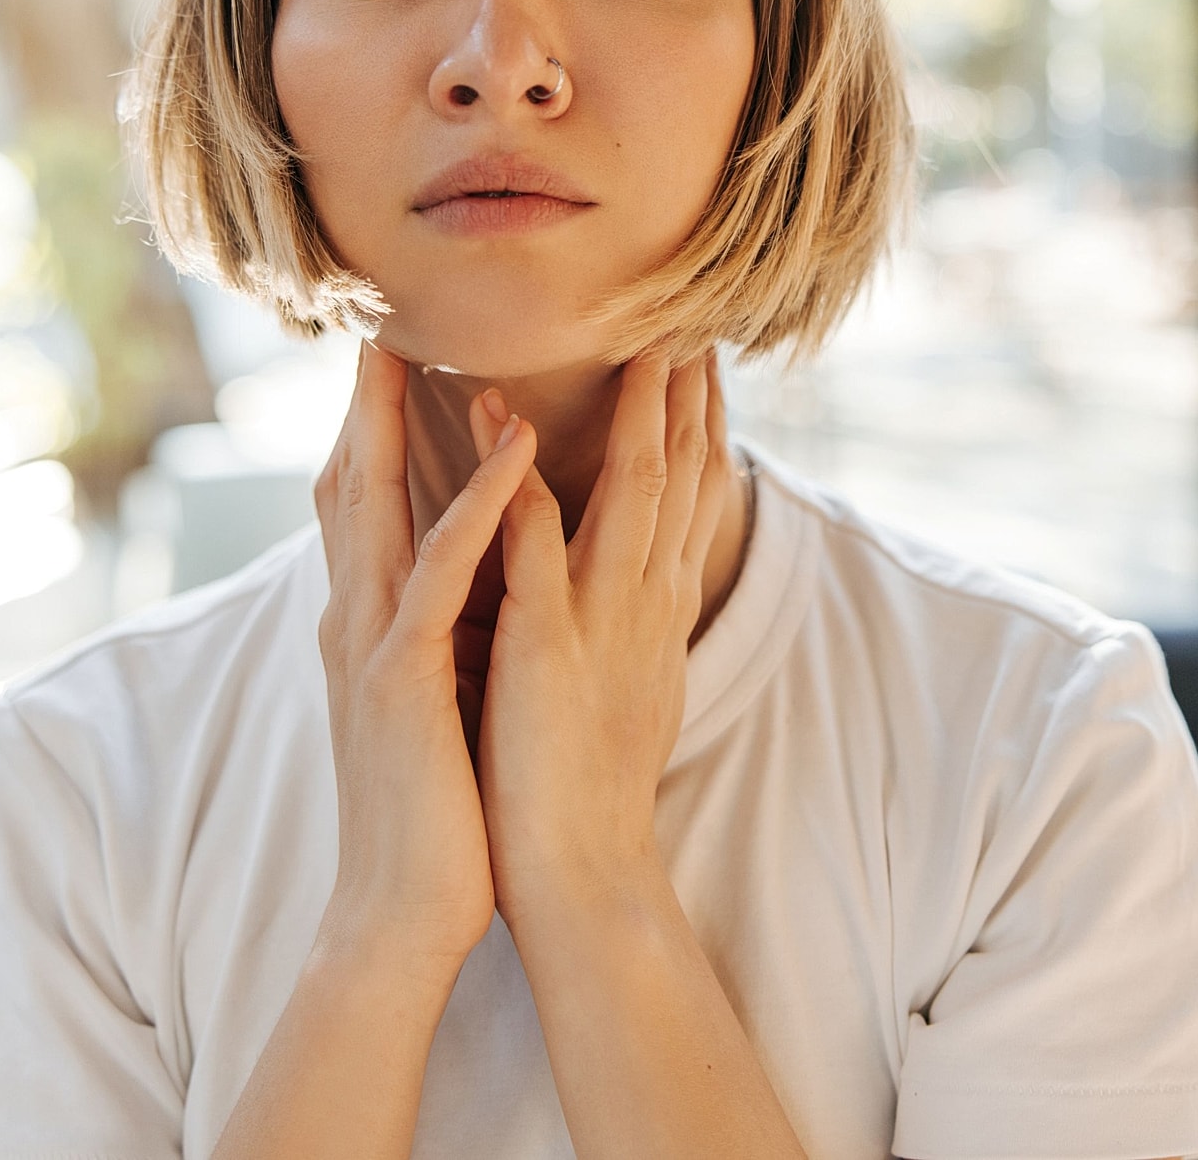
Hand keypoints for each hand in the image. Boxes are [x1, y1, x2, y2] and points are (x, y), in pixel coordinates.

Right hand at [312, 342, 538, 973]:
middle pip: (348, 482)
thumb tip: (444, 583)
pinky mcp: (407, 676)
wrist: (404, 909)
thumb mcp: (427, 696)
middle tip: (374, 311)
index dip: (365, 424)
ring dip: (396, 420)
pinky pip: (445, 570)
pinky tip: (510, 444)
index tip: (385, 349)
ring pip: (380, 506)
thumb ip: (426, 630)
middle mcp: (359, 620)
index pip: (359, 502)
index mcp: (369, 623)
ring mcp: (377, 643)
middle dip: (359, 398)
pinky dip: (476, 501)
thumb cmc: (433, 806)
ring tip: (417, 341)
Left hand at [467, 353, 733, 926]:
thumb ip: (617, 615)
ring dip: (639, 417)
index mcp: (649, 609)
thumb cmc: (576, 785)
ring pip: (631, 497)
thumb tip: (620, 568)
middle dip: (688, 397)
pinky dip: (516, 487)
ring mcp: (598, 624)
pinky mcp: (544, 652)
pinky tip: (502, 431)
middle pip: (678, 479)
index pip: (682, 496)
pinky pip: (533, 555)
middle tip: (695, 319)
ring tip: (641, 345)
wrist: (578, 879)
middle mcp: (640, 605)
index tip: (695, 355)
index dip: (692, 422)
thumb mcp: (609, 679)